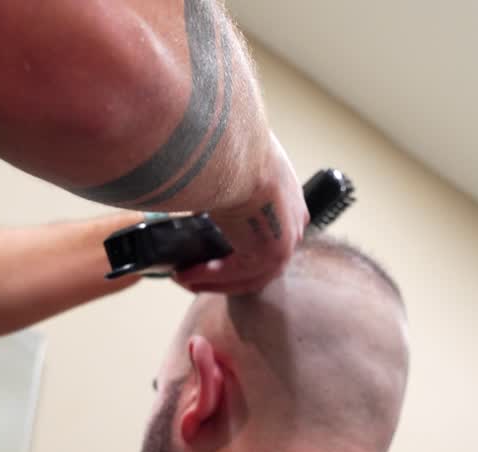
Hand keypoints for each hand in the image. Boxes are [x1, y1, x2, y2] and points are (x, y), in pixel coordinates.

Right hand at [174, 134, 307, 294]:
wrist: (236, 150)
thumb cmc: (230, 146)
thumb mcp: (231, 165)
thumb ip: (223, 183)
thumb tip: (197, 185)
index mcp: (289, 200)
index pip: (267, 235)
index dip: (240, 250)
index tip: (214, 254)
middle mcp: (293, 222)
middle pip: (260, 262)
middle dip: (226, 272)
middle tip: (195, 273)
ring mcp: (285, 241)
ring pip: (249, 274)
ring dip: (214, 279)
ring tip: (184, 277)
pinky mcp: (269, 254)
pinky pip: (235, 274)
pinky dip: (208, 276)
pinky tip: (185, 274)